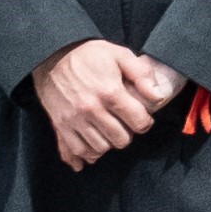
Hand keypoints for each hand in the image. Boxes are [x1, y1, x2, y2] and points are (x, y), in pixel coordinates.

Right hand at [31, 36, 163, 169]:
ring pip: (98, 149)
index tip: (143, 119)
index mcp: (110, 92)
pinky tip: (89, 156)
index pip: (138, 122)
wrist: (52, 56)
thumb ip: (142, 74)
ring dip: (108, 144)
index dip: (145, 123)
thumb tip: (158, 96)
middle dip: (127, 135)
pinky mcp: (59, 125)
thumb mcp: (121, 55)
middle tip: (125, 126)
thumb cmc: (90, 55)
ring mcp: (73, 119)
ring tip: (110, 134)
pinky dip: (83, 156)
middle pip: (119, 139)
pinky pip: (72, 150)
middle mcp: (91, 109)